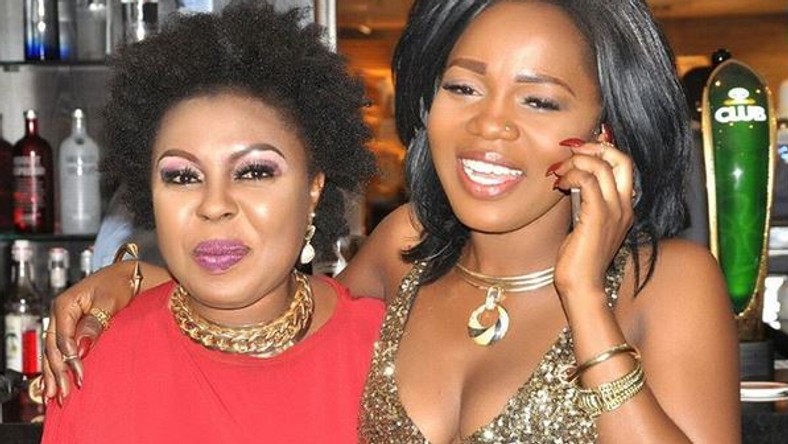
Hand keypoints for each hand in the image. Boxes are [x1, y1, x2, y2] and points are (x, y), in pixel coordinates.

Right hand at [42, 262, 134, 401]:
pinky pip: (60, 351)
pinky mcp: (71, 329)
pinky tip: (56, 382)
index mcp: (65, 305)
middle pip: (53, 348)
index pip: (62, 337)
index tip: (78, 373)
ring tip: (55, 395)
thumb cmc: (118, 284)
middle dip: (57, 372)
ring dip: (54, 374)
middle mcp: (60, 315)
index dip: (68, 357)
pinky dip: (58, 367)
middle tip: (63, 392)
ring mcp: (63, 322)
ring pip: (53, 352)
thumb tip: (81, 348)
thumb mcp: (108, 302)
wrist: (126, 277)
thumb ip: (94, 324)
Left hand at [549, 128, 634, 301]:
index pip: (623, 165)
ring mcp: (614, 212)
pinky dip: (572, 175)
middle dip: (594, 147)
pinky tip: (560, 183)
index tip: (578, 150)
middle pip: (622, 159)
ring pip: (602, 166)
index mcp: (624, 207)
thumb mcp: (584, 223)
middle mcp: (624, 206)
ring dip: (576, 161)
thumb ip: (584, 201)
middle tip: (570, 151)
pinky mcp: (597, 217)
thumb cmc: (579, 259)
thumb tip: (572, 178)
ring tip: (559, 170)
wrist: (582, 286)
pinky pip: (588, 181)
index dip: (602, 150)